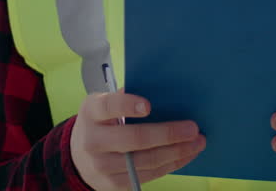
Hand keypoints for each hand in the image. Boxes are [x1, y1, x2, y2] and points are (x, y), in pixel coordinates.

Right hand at [71, 90, 205, 189]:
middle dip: (168, 133)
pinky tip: (185, 155)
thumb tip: (166, 93)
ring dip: (177, 152)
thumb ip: (127, 98)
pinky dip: (171, 165)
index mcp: (91, 112)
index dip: (127, 105)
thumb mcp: (105, 105)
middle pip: (134, 139)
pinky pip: (149, 175)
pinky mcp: (113, 185)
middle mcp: (93, 141)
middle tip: (192, 128)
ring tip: (197, 142)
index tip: (148, 106)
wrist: (79, 157)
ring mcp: (102, 166)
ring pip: (146, 161)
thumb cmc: (102, 122)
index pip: (109, 107)